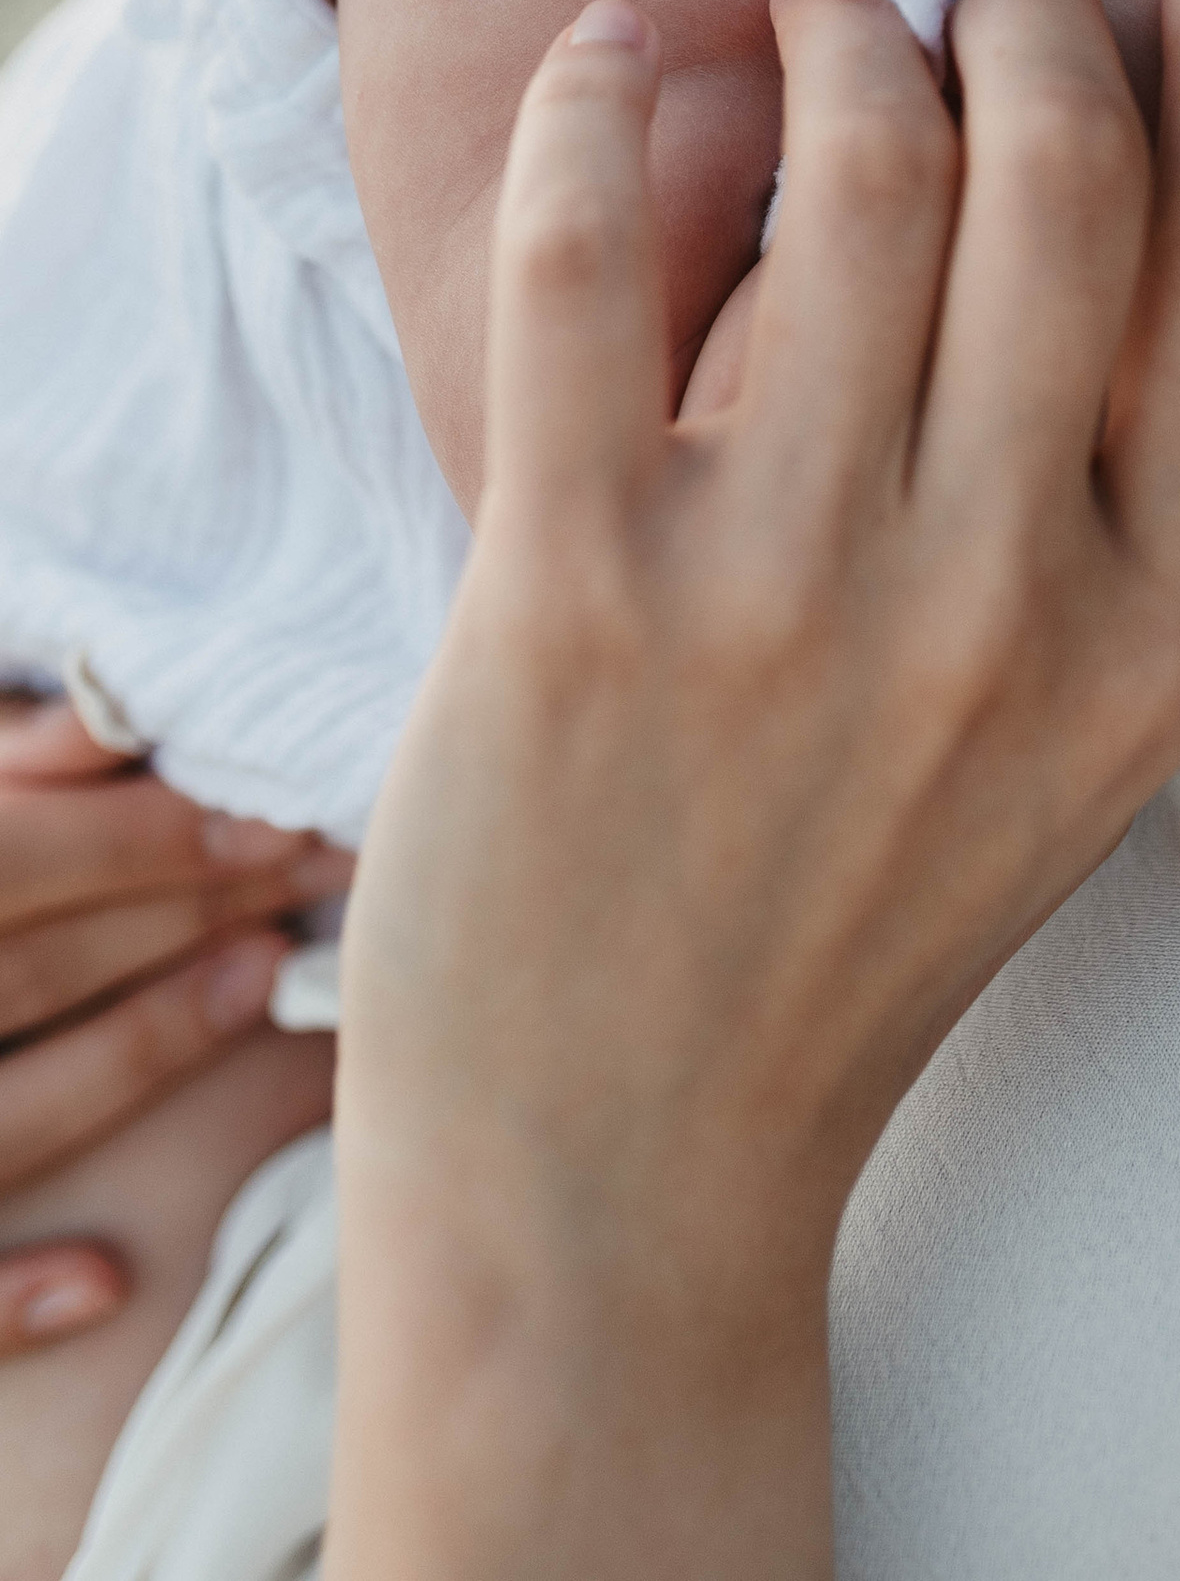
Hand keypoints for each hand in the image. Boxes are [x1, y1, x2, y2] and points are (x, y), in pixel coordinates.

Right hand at [0, 700, 349, 1352]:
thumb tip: (108, 722)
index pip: (19, 861)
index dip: (149, 837)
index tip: (272, 811)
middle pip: (27, 969)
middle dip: (180, 915)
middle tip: (311, 871)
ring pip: (1, 1119)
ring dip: (133, 1057)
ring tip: (252, 981)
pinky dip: (5, 1296)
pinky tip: (105, 1283)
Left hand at [330, 0, 1179, 1580]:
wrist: (624, 1172)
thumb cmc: (857, 914)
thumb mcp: (1085, 733)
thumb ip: (1130, 497)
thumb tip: (1146, 169)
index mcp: (1152, 635)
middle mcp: (998, 605)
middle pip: (1065, 175)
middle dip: (1026, 13)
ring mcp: (786, 598)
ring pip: (855, 174)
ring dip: (837, 31)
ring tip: (812, 18)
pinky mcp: (573, 595)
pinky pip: (588, 265)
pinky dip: (599, 112)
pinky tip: (611, 57)